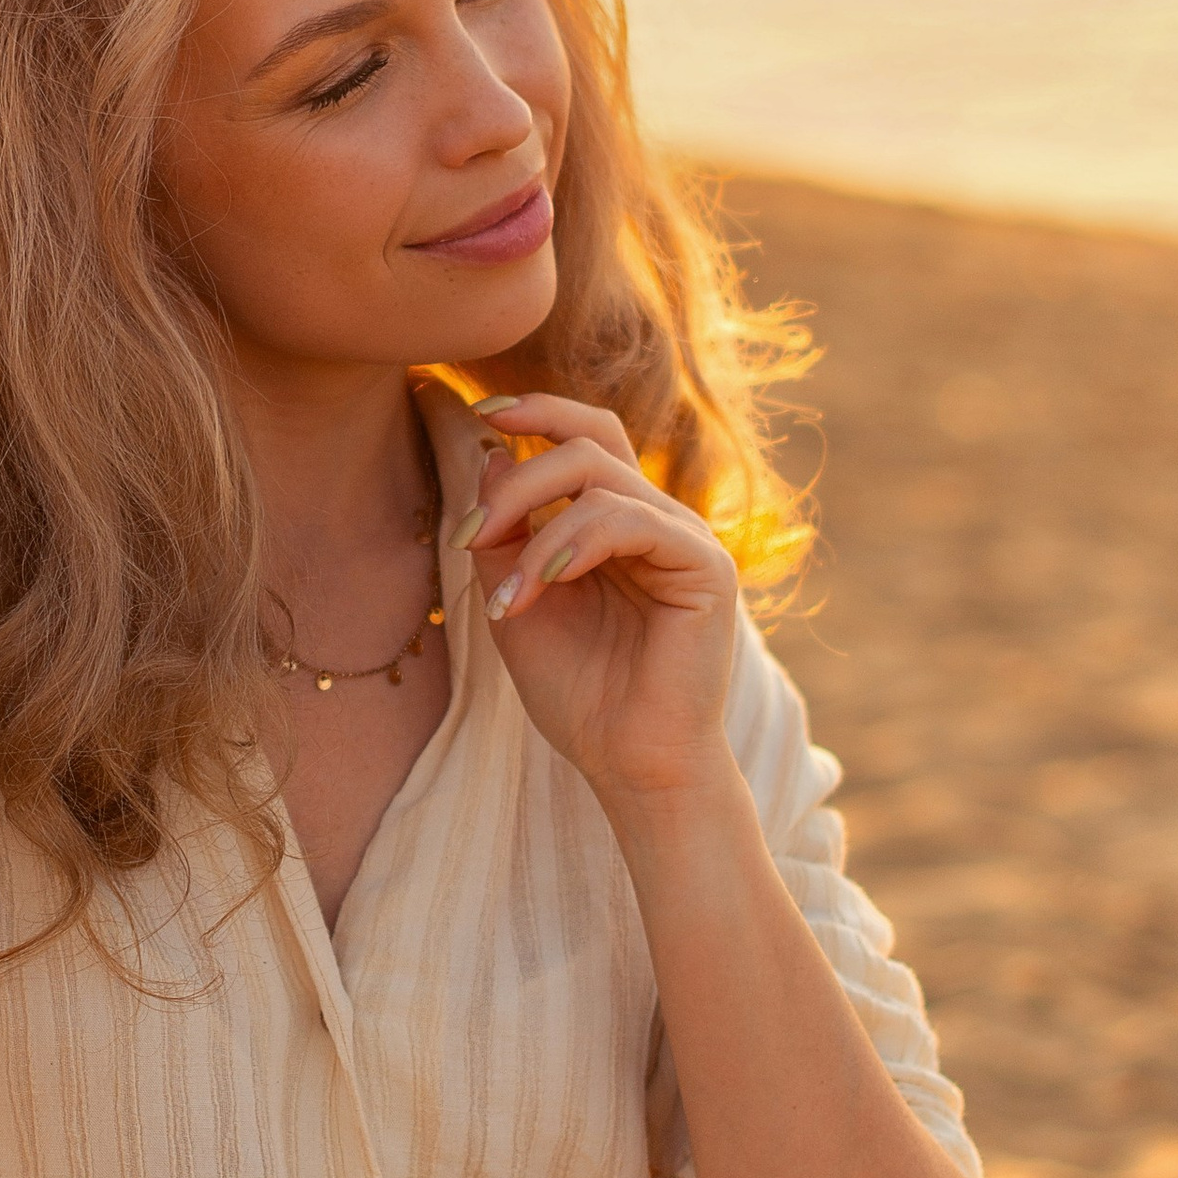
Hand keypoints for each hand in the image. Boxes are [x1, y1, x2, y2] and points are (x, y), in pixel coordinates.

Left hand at [458, 391, 739, 802]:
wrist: (628, 765)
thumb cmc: (579, 694)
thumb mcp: (516, 603)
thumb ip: (503, 536)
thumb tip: (492, 455)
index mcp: (617, 524)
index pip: (585, 437)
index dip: (536, 412)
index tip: (477, 415)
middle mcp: (656, 521)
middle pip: (590, 440)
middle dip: (519, 473)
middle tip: (470, 532)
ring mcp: (685, 539)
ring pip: (602, 474)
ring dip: (535, 523)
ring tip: (508, 594)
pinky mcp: (706, 568)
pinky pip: (633, 519)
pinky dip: (576, 542)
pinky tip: (546, 582)